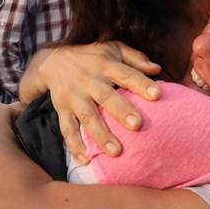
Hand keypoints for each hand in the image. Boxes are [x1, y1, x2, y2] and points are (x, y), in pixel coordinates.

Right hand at [37, 42, 161, 161]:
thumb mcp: (113, 48)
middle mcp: (88, 80)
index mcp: (105, 65)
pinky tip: (86, 160)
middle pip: (105, 96)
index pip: (125, 74)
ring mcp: (73, 96)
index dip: (141, 84)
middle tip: (137, 125)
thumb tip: (157, 69)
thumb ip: (135, 58)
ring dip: (100, 135)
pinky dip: (75, 146)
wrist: (52, 59)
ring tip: (116, 152)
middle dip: (120, 111)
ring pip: (87, 116)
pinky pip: (67, 129)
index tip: (157, 95)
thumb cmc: (92, 56)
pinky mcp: (62, 109)